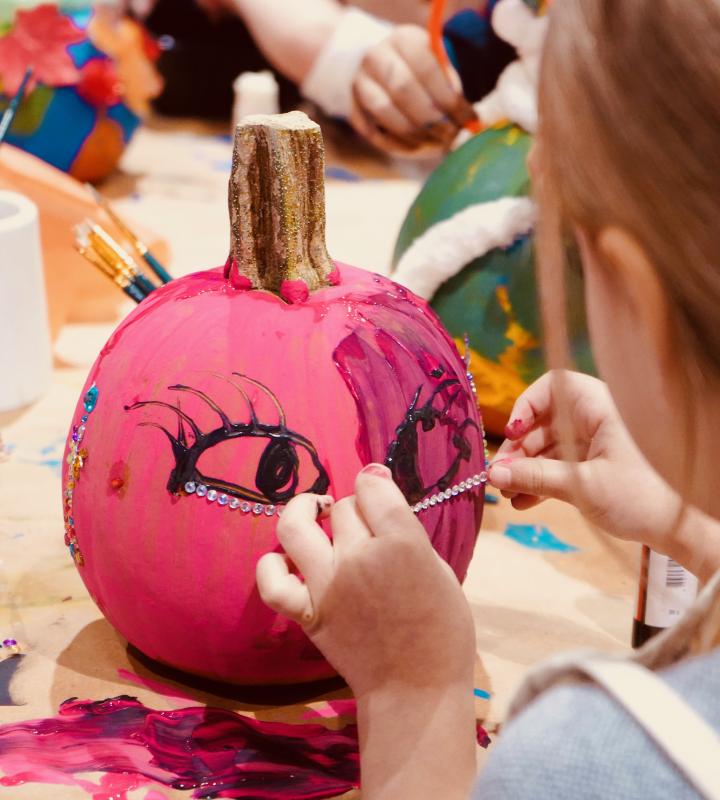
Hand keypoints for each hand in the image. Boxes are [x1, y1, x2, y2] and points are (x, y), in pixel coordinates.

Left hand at [256, 463, 474, 696]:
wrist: (417, 689)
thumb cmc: (443, 631)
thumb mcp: (440, 569)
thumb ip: (408, 532)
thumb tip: (381, 497)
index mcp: (402, 544)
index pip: (372, 487)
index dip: (375, 483)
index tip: (378, 490)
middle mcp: (359, 557)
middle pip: (343, 507)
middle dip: (355, 509)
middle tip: (367, 526)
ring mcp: (327, 585)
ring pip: (296, 525)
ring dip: (303, 509)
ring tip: (316, 511)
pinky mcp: (307, 614)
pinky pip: (272, 582)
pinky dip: (271, 565)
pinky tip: (286, 558)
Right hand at [350, 25, 476, 154]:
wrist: (381, 70)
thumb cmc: (418, 71)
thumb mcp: (437, 66)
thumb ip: (450, 86)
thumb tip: (465, 118)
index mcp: (404, 39)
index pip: (428, 69)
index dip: (449, 99)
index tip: (467, 119)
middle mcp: (376, 57)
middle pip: (404, 90)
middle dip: (432, 118)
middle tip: (450, 135)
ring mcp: (360, 83)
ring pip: (386, 113)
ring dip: (415, 134)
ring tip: (435, 143)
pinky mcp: (352, 108)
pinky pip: (374, 133)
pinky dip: (398, 145)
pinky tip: (416, 147)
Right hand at [488, 371, 719, 578]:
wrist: (687, 529)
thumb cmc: (643, 498)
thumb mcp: (581, 487)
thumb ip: (534, 477)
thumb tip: (493, 473)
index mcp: (600, 408)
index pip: (552, 387)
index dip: (526, 406)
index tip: (512, 435)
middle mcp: (598, 419)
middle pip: (545, 421)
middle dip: (520, 449)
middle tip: (500, 476)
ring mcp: (598, 443)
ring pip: (551, 446)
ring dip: (528, 469)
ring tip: (508, 494)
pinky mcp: (599, 466)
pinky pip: (562, 465)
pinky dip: (543, 481)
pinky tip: (524, 502)